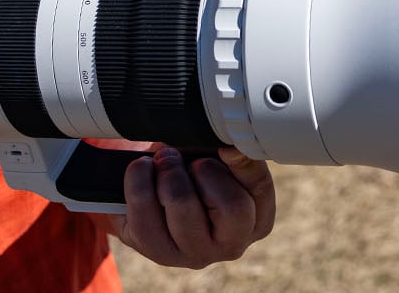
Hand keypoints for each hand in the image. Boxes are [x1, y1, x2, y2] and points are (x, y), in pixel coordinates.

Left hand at [105, 146, 275, 268]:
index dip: (240, 160)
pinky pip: (145, 216)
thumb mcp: (217, 155)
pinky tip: (141, 170)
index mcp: (257, 220)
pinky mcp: (159, 253)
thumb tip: (233, 149)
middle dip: (203, 168)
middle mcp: (231, 244)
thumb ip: (231, 152)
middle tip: (183, 155)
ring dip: (169, 172)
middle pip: (232, 205)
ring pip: (185, 206)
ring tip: (162, 161)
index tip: (222, 145)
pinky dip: (138, 182)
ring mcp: (195, 254)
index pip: (259, 187)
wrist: (151, 184)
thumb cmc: (192, 169)